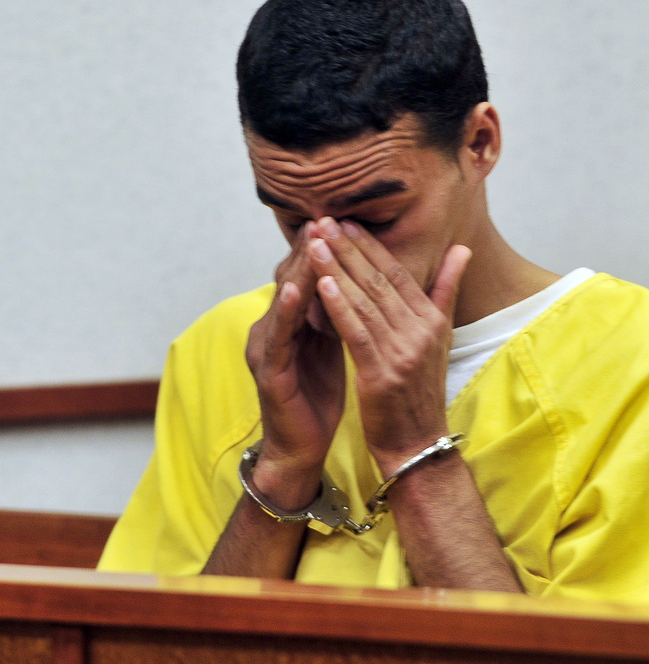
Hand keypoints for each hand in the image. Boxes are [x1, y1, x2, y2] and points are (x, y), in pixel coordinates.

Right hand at [245, 223, 344, 507]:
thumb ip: (342, 311)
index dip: (325, 249)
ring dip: (299, 270)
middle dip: (311, 250)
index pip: (308, 275)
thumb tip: (364, 280)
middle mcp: (275, 327)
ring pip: (285, 301)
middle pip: (292, 280)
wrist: (302, 445)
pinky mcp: (268, 372)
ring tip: (313, 241)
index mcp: (294, 321)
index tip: (344, 219)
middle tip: (327, 217)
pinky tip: (294, 291)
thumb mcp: (335, 344)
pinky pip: (279, 337)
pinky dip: (286, 312)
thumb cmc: (318, 393)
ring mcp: (268, 348)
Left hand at [307, 217, 471, 475]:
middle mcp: (421, 331)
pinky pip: (357, 332)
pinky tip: (322, 283)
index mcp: (432, 320)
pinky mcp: (382, 373)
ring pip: (365, 301)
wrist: (417, 443)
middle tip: (324, 220)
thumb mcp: (440, 338)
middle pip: (379, 281)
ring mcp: (403, 352)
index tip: (347, 222)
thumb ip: (446, 290)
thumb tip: (463, 248)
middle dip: (349, 248)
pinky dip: (339, 306)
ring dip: (337, 269)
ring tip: (314, 242)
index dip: (371, 246)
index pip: (398, 273)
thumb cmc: (420, 390)